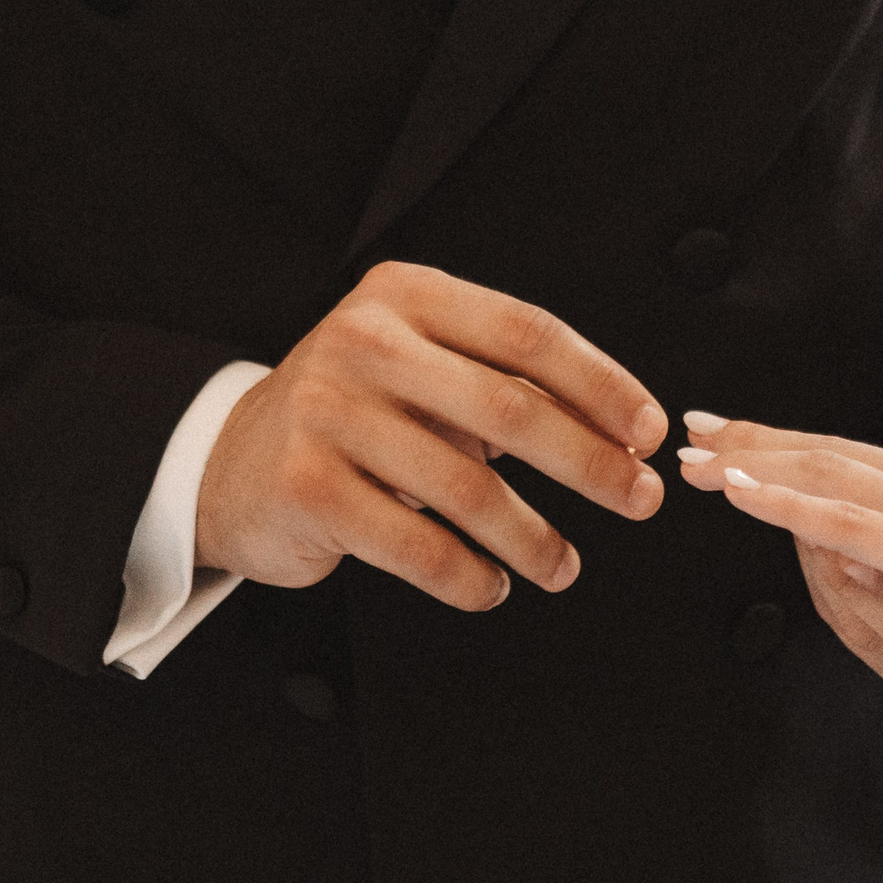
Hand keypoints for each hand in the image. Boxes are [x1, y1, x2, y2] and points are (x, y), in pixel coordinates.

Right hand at [198, 262, 666, 610]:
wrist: (233, 462)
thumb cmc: (358, 416)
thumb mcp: (425, 371)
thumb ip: (508, 386)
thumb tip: (624, 438)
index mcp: (406, 296)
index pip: (528, 334)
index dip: (601, 386)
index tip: (649, 432)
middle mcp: (363, 342)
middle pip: (509, 408)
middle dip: (591, 463)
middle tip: (640, 500)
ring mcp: (327, 413)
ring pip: (468, 489)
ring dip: (535, 538)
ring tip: (564, 567)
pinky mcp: (306, 487)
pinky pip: (418, 546)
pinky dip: (470, 577)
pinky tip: (493, 586)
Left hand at [676, 408, 882, 609]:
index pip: (851, 459)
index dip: (791, 446)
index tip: (735, 434)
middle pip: (820, 457)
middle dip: (752, 445)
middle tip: (688, 431)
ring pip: (816, 480)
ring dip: (750, 468)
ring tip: (693, 460)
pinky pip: (837, 520)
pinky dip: (780, 502)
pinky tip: (735, 490)